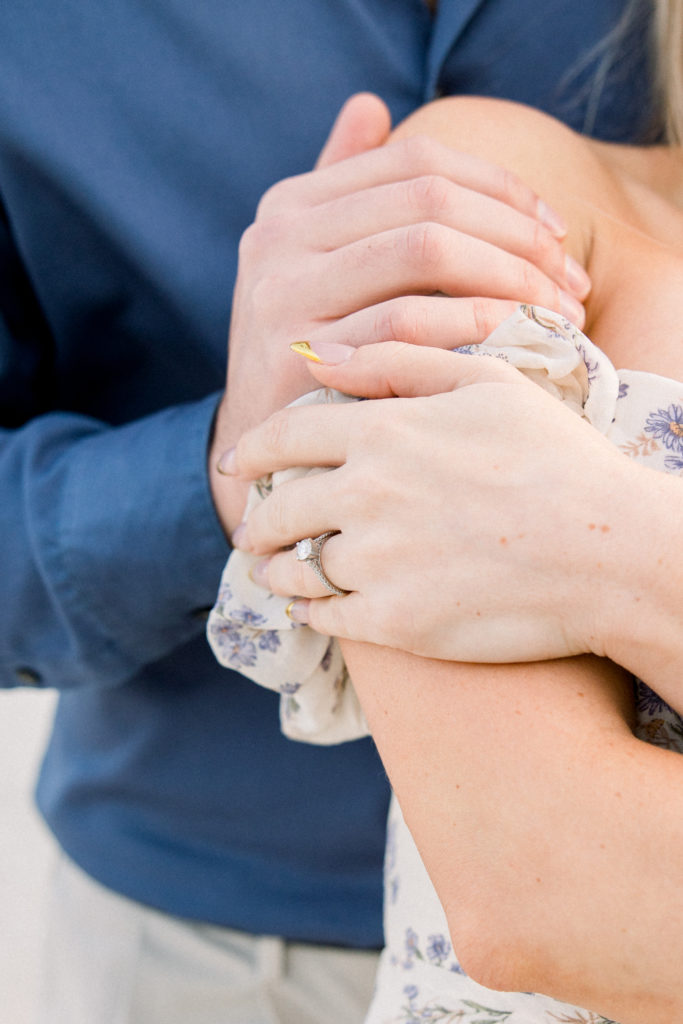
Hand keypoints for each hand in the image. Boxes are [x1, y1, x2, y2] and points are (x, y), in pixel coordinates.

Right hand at [209, 93, 588, 535]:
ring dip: (510, 277)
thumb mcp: (308, 263)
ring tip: (557, 313)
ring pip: (425, 248)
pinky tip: (514, 339)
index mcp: (291, 205)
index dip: (500, 186)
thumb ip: (340, 190)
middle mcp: (279, 238)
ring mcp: (284, 295)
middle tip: (569, 282)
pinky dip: (475, 323)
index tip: (554, 231)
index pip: (417, 161)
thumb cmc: (305, 354)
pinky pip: (407, 322)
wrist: (261, 446)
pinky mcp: (298, 356)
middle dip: (518, 236)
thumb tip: (370, 106)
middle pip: (430, 199)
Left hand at [228, 341, 638, 664]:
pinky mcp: (394, 623)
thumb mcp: (486, 384)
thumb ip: (395, 361)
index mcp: (381, 432)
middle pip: (280, 509)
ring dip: (276, 569)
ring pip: (295, 568)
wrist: (608, 551)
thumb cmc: (556, 458)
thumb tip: (313, 352)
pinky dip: (310, 610)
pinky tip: (313, 607)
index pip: (284, 436)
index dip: (252, 451)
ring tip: (274, 571)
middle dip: (256, 520)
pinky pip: (326, 617)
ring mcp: (377, 563)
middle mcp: (365, 496)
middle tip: (251, 529)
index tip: (238, 464)